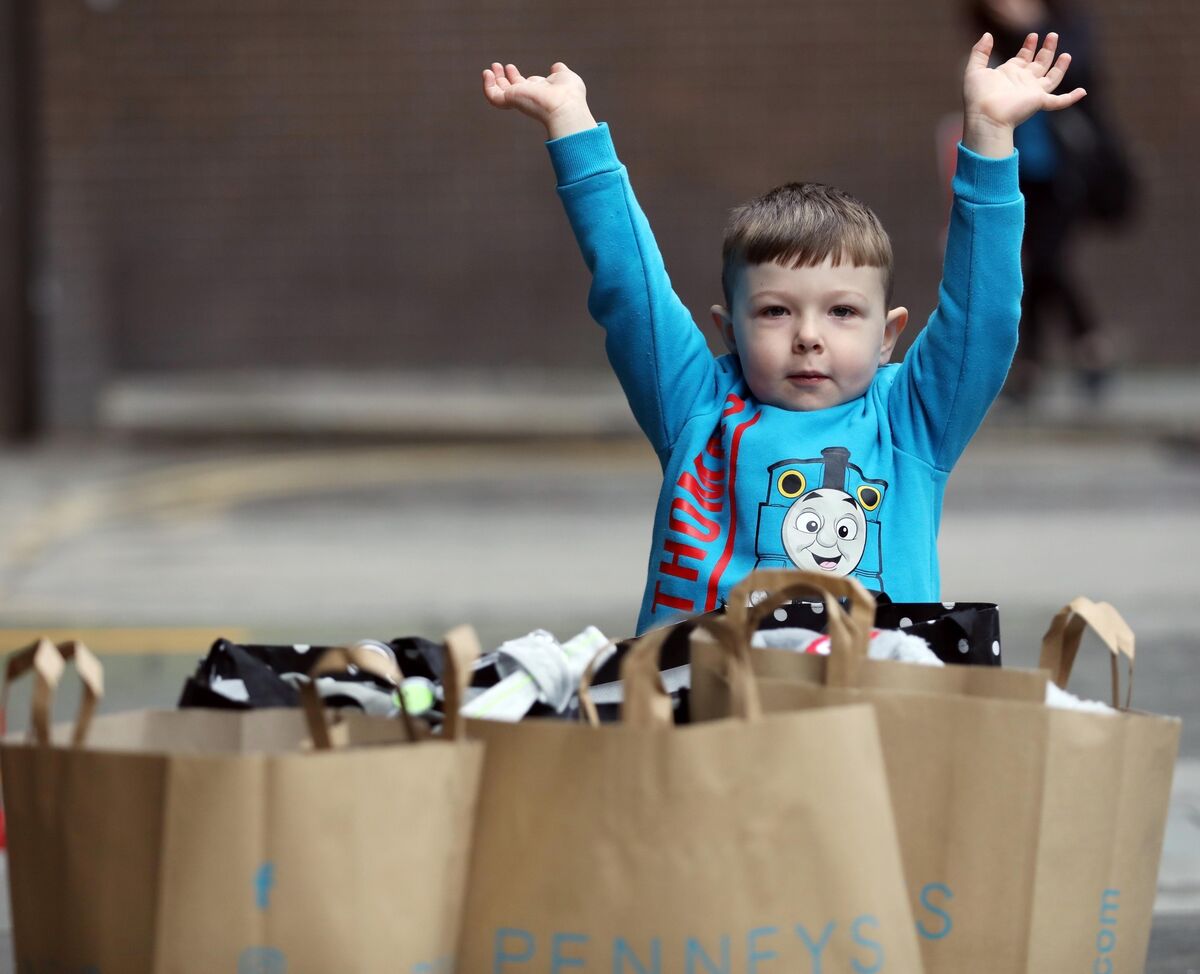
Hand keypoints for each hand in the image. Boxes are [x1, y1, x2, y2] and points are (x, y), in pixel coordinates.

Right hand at [482, 61, 596, 139]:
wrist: (564, 106)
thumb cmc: (569, 93)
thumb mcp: (566, 77)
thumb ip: (560, 72)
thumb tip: (556, 67)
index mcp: (541, 92)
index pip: (525, 86)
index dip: (516, 77)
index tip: (510, 68)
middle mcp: (529, 97)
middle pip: (511, 89)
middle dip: (503, 78)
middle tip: (496, 66)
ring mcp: (519, 100)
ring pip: (501, 93)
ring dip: (493, 81)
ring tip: (489, 69)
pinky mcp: (511, 101)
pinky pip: (494, 96)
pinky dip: (487, 86)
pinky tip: (486, 74)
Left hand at [962, 32, 1085, 156]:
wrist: (984, 116)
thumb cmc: (977, 97)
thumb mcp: (975, 69)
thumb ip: (980, 52)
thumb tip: (987, 35)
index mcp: (1009, 74)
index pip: (1023, 58)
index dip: (1029, 46)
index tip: (1032, 35)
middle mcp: (1023, 82)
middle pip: (1040, 64)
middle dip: (1047, 49)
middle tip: (1052, 35)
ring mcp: (1033, 92)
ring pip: (1052, 77)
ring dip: (1060, 66)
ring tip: (1065, 54)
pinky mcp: (1039, 101)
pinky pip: (1059, 102)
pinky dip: (1071, 98)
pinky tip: (1082, 92)